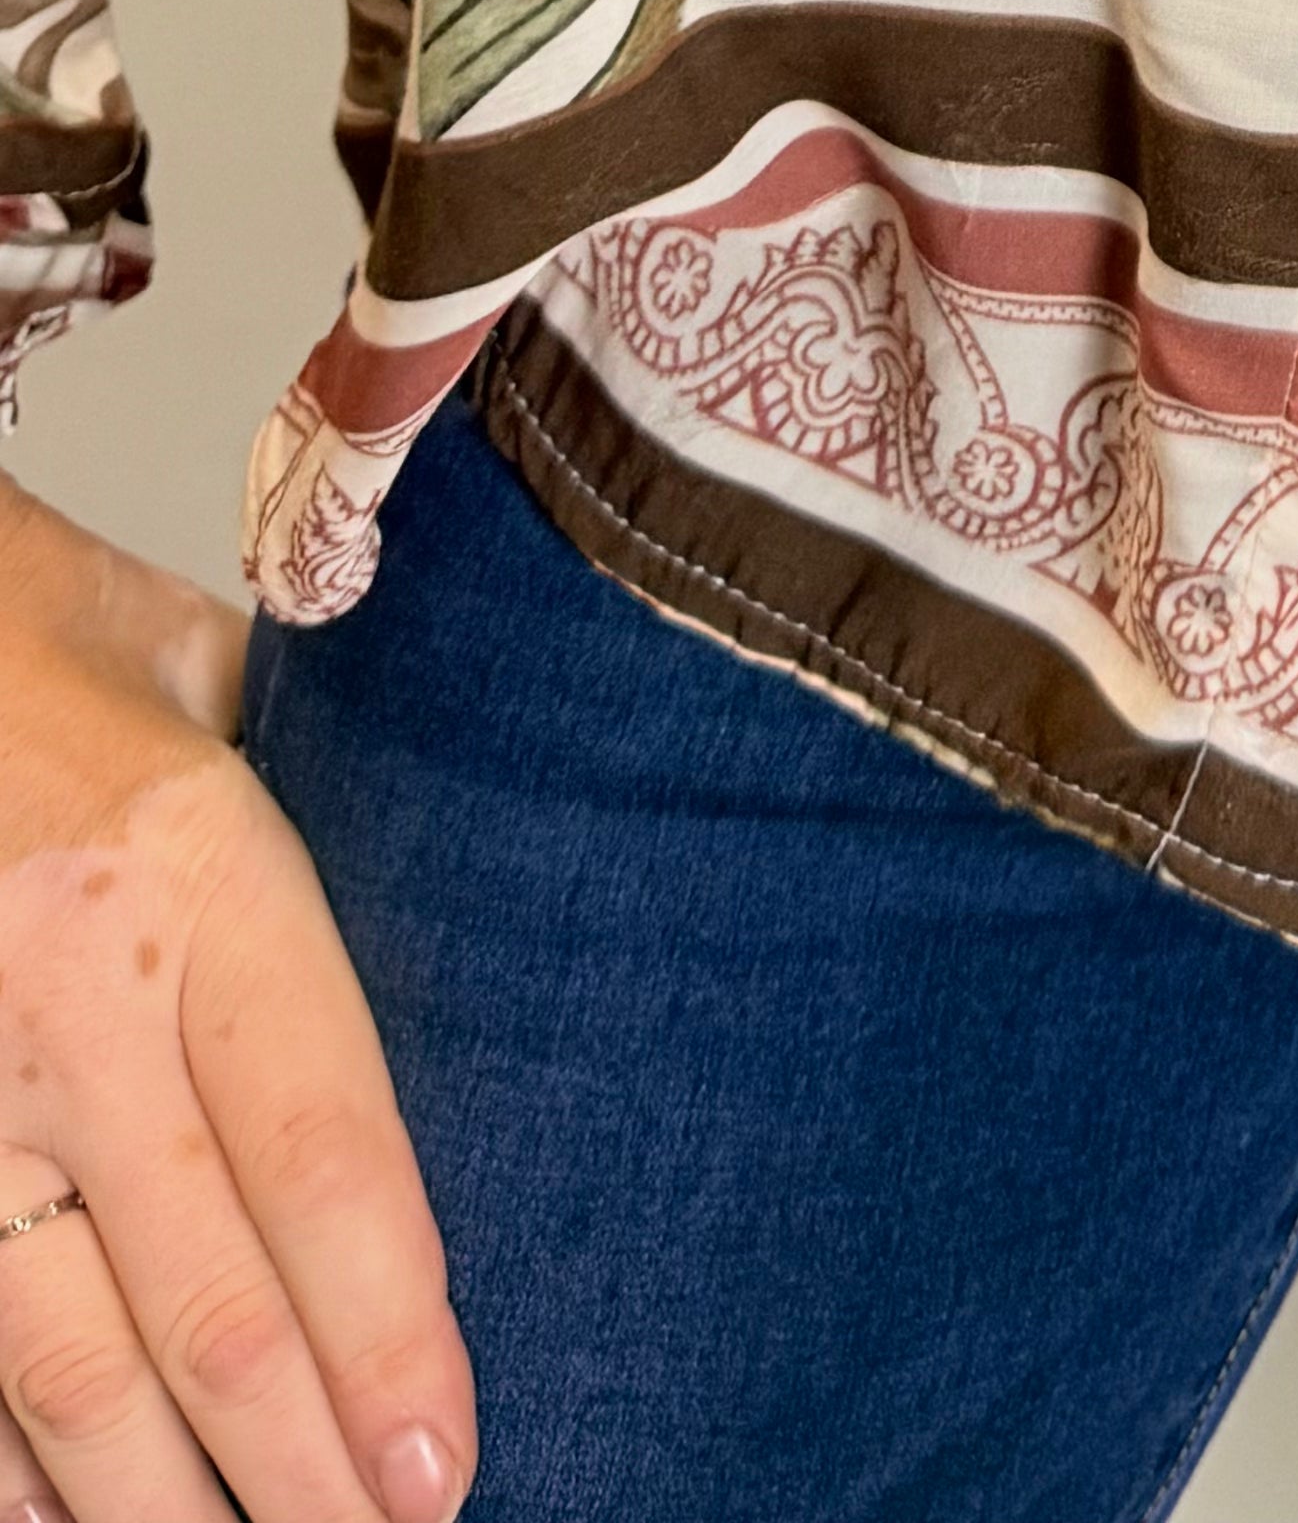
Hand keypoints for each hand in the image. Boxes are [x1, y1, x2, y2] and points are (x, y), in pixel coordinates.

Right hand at [0, 472, 469, 1522]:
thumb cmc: (68, 647)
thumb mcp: (227, 699)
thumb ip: (330, 843)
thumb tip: (466, 971)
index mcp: (195, 869)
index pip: (320, 1142)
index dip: (386, 1321)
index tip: (449, 1450)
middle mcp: (70, 997)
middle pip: (203, 1287)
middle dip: (303, 1460)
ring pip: (62, 1357)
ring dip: (163, 1503)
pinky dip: (11, 1468)